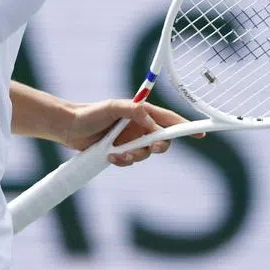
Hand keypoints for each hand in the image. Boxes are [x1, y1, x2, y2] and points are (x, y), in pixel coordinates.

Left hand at [63, 99, 199, 166]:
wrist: (69, 127)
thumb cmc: (90, 113)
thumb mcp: (113, 107)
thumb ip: (135, 112)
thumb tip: (153, 125)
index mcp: (142, 112)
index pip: (169, 119)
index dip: (186, 126)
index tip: (200, 132)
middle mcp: (139, 127)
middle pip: (162, 140)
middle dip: (158, 146)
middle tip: (152, 146)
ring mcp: (130, 140)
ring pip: (146, 154)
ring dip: (136, 156)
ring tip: (119, 152)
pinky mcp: (121, 152)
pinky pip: (130, 161)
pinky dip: (123, 161)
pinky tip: (111, 157)